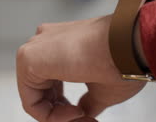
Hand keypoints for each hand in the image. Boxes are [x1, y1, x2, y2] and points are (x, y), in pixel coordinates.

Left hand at [16, 16, 145, 121]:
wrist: (127, 45)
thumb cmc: (122, 59)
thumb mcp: (102, 87)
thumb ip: (87, 99)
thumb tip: (83, 110)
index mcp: (61, 43)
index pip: (53, 83)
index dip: (68, 109)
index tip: (90, 119)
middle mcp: (46, 42)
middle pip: (43, 91)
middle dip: (64, 113)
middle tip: (87, 120)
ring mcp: (36, 48)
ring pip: (35, 97)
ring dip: (58, 116)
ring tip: (82, 116)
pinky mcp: (28, 58)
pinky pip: (30, 100)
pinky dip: (50, 116)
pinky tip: (74, 112)